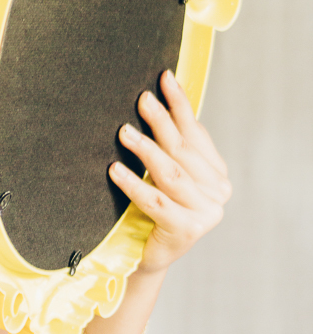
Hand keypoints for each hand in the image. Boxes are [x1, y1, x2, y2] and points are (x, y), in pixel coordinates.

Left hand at [109, 69, 231, 275]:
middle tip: (141, 100)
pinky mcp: (187, 231)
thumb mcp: (164, 173)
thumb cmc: (153, 210)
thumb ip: (171, 145)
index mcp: (216, 173)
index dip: (180, 104)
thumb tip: (157, 98)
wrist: (146, 255)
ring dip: (146, 150)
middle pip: (183, 150)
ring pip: (171, 174)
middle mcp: (217, 191)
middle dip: (161, 122)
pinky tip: (114, 170)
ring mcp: (206, 213)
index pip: (195, 132)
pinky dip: (133, 185)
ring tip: (124, 132)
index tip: (164, 78)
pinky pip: (155, 202)